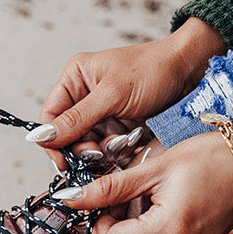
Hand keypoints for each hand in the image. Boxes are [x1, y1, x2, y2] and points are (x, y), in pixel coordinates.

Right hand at [30, 18, 225, 164]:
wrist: (191, 73)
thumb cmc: (153, 71)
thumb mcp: (112, 95)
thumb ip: (76, 119)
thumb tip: (41, 138)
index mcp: (75, 79)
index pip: (50, 119)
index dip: (54, 143)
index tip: (66, 163)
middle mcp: (84, 97)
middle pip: (68, 139)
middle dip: (82, 150)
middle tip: (99, 156)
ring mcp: (102, 115)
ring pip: (88, 148)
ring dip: (102, 153)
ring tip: (121, 145)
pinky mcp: (119, 129)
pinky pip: (107, 151)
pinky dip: (116, 153)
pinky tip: (129, 146)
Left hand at [58, 131, 232, 233]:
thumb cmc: (210, 157)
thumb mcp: (154, 167)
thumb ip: (111, 187)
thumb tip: (73, 198)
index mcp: (170, 229)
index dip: (99, 222)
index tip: (102, 199)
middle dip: (111, 230)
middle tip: (118, 200)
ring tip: (140, 201)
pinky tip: (155, 210)